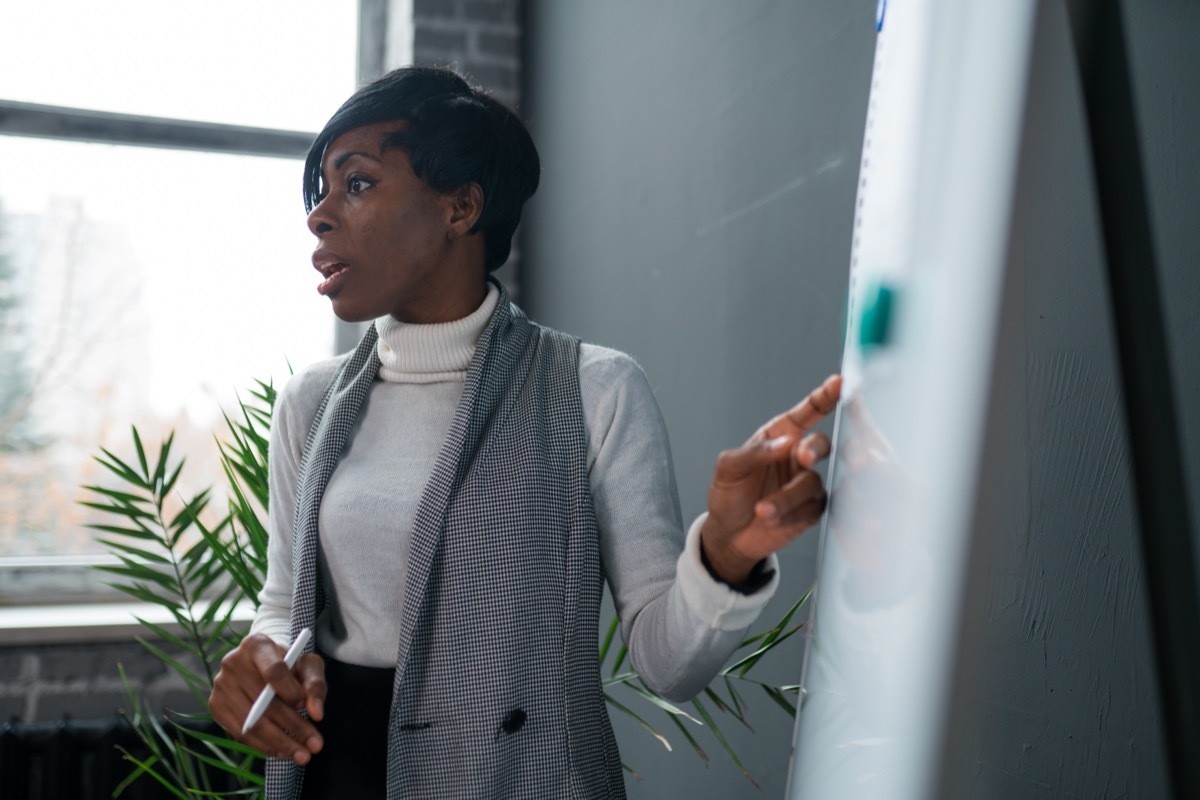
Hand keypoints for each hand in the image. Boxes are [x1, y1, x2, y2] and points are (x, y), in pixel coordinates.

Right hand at [208, 633, 326, 764]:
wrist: (263, 664)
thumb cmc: (289, 664)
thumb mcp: (308, 665)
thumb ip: (315, 685)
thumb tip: (316, 713)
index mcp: (256, 645)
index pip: (274, 671)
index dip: (291, 692)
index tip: (307, 707)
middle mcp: (232, 663)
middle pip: (264, 702)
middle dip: (293, 727)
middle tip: (315, 745)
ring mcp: (220, 685)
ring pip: (252, 723)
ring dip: (280, 743)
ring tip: (301, 754)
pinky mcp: (216, 706)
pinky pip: (240, 733)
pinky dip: (263, 746)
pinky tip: (281, 751)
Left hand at [701, 374, 841, 583]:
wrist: (729, 535)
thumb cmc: (728, 494)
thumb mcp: (729, 469)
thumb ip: (754, 453)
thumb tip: (784, 443)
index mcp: (780, 436)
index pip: (807, 412)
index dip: (824, 397)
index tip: (839, 383)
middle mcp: (797, 457)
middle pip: (821, 444)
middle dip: (814, 449)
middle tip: (802, 457)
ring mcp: (806, 484)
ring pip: (813, 483)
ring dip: (787, 498)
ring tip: (762, 510)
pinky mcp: (811, 510)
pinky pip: (813, 509)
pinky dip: (791, 516)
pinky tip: (773, 520)